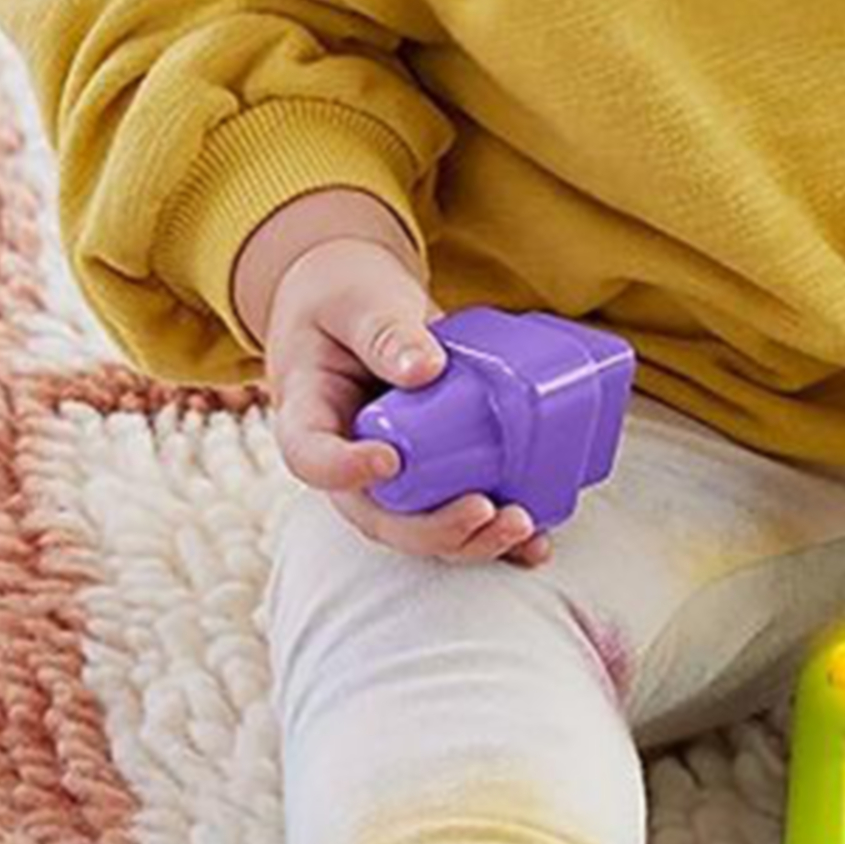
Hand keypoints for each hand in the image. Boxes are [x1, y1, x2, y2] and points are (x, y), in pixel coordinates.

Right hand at [237, 192, 550, 566]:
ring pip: (420, 528)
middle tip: (482, 510)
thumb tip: (426, 368)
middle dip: (431, 528)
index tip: (389, 459)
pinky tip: (536, 543)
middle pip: (376, 516)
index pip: (311, 459)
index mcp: (308, 418)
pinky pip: (457, 512)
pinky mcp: (431, 473)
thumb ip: (385, 331)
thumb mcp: (358, 301)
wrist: (357, 306)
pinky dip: (495, 534)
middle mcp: (347, 461)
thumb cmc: (345, 299)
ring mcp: (390, 476)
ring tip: (521, 526)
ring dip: (471, 540)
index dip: (345, 471)